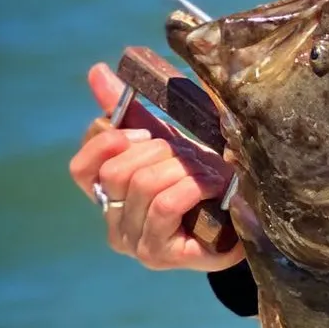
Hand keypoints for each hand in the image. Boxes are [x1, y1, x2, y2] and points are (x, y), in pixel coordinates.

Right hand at [68, 63, 243, 272]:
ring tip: (208, 170)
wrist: (246, 223)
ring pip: (142, 185)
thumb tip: (98, 71)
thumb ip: (131, 113)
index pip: (82, 168)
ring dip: (181, 168)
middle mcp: (114, 225)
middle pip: (116, 172)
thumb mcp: (166, 143)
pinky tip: (212, 186)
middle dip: (156, 151)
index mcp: (108, 199)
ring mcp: (135, 244)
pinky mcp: (162, 255)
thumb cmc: (203, 182)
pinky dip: (191, 187)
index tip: (143, 132)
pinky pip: (165, 205)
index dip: (106, 141)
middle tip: (187, 152)